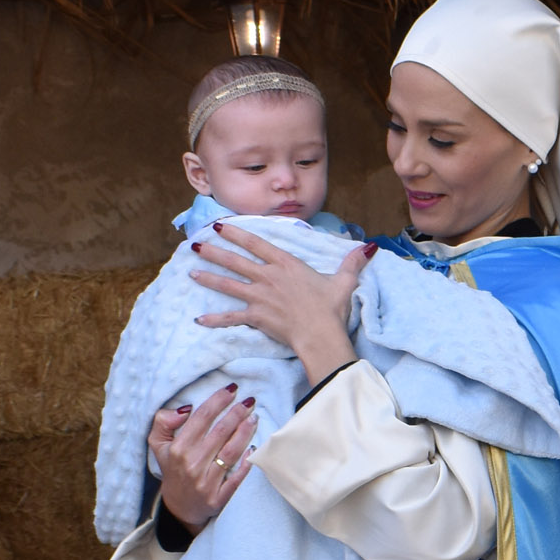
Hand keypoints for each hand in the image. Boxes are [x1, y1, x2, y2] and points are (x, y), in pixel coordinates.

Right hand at [150, 383, 257, 531]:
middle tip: (249, 401)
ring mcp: (205, 483)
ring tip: (254, 418)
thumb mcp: (158, 445)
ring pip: (231, 452)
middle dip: (237, 413)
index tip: (231, 390)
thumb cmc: (173, 468)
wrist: (179, 507)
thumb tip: (185, 409)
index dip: (218, 401)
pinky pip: (237, 478)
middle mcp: (192, 465)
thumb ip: (163, 422)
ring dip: (245, 432)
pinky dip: (247, 462)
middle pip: (220, 432)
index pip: (201, 418)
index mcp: (178, 449)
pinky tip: (254, 448)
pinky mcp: (218, 498)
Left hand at [194, 223, 374, 383]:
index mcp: (286, 265)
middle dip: (214, 251)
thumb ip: (351, 263)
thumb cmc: (331, 308)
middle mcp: (268, 277)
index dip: (237, 233)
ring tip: (191, 272)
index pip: (256, 244)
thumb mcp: (343, 282)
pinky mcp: (256, 317)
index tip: (220, 225)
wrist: (321, 334)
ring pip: (228, 284)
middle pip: (236, 261)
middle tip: (195, 244)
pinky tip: (199, 320)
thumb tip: (368, 247)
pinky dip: (215, 320)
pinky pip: (231, 317)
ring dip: (209, 278)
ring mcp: (260, 297)